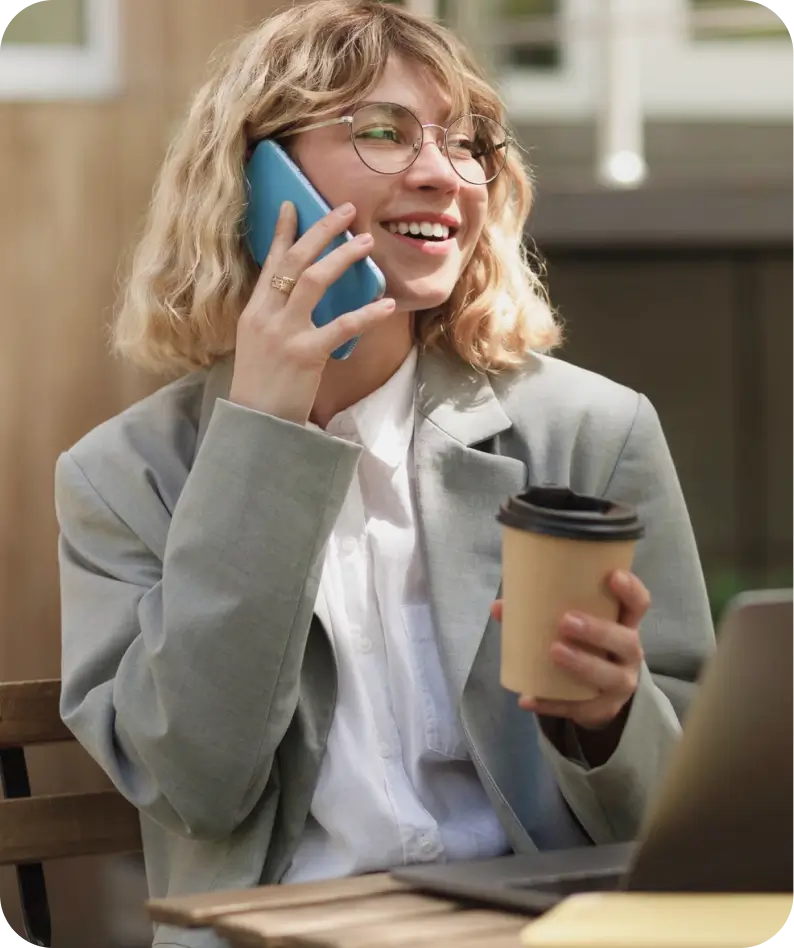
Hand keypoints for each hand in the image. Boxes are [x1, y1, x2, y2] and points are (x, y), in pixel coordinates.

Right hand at [229, 201, 395, 424]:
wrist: (255, 424)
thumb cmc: (262, 387)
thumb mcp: (258, 345)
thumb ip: (275, 319)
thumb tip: (299, 299)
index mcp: (254, 312)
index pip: (271, 263)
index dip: (284, 232)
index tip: (294, 204)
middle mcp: (266, 316)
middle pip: (294, 261)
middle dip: (321, 231)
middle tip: (346, 210)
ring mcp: (284, 334)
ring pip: (313, 281)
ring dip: (342, 257)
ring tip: (366, 242)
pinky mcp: (305, 355)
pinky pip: (341, 326)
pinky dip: (366, 313)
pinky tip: (386, 304)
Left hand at [491, 570, 649, 731]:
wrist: (600, 694)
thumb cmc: (585, 644)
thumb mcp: (575, 626)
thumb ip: (541, 611)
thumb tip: (499, 606)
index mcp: (624, 624)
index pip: (638, 605)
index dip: (630, 590)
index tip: (612, 575)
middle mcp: (629, 653)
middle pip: (626, 641)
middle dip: (598, 630)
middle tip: (566, 621)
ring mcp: (620, 683)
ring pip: (609, 676)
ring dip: (582, 664)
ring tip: (555, 651)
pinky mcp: (602, 708)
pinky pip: (579, 708)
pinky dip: (552, 703)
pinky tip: (529, 698)